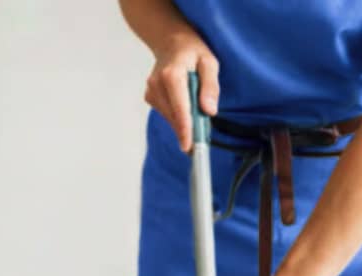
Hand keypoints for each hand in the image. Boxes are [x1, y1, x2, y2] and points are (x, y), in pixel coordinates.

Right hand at [144, 33, 218, 151]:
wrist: (170, 42)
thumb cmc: (193, 53)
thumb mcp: (209, 63)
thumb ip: (211, 86)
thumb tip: (209, 110)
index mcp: (172, 75)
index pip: (179, 108)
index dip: (185, 130)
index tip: (188, 147)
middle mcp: (157, 84)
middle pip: (175, 117)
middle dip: (189, 130)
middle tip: (203, 137)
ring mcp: (152, 91)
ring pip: (171, 119)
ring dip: (185, 123)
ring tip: (196, 113)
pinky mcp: (150, 97)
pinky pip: (167, 116)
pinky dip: (178, 118)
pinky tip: (185, 108)